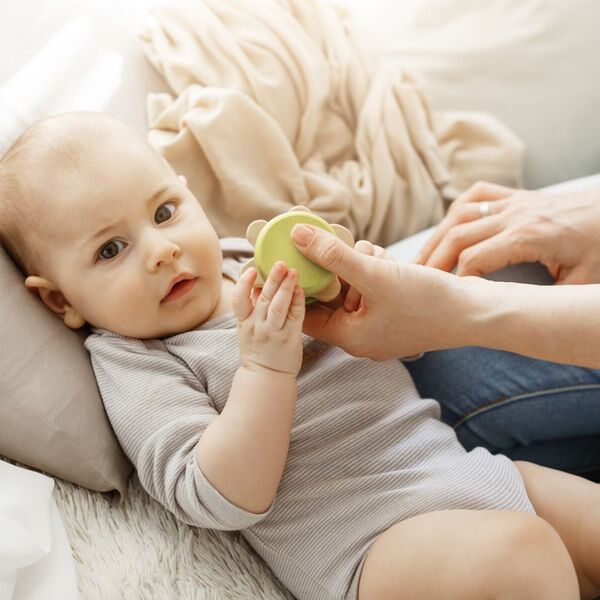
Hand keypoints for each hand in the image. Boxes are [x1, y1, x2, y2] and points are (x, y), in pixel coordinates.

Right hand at [233, 261, 304, 375]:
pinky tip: (302, 290)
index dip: (244, 283)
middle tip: (280, 263)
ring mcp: (273, 333)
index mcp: (244, 323)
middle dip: (272, 279)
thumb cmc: (259, 350)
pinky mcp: (289, 339)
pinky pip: (294, 317)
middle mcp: (257, 327)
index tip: (251, 269)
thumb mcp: (247, 329)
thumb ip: (251, 307)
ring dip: (286, 287)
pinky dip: (298, 302)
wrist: (266, 378)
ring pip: (278, 306)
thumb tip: (255, 284)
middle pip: (263, 299)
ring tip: (293, 272)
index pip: (239, 300)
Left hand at [291, 224, 465, 359]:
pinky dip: (375, 268)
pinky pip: (371, 285)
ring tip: (377, 257)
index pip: (305, 312)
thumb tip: (297, 235)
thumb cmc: (428, 303)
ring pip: (351, 285)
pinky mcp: (393, 310)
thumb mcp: (375, 275)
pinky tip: (389, 261)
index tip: (287, 257)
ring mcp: (378, 323)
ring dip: (358, 264)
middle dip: (335, 267)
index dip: (295, 284)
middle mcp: (360, 333)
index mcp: (349, 336)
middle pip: (329, 294)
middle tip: (338, 245)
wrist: (478, 312)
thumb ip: (334, 256)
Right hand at [416, 181, 599, 283]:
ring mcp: (517, 202)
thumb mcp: (581, 283)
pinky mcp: (520, 196)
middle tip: (413, 279)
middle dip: (432, 258)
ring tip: (420, 257)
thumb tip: (512, 317)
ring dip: (437, 235)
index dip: (455, 279)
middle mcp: (516, 214)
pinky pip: (479, 194)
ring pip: (461, 212)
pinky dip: (459, 209)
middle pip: (457, 233)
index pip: (473, 257)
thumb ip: (544, 299)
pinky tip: (449, 225)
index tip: (448, 295)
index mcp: (529, 236)